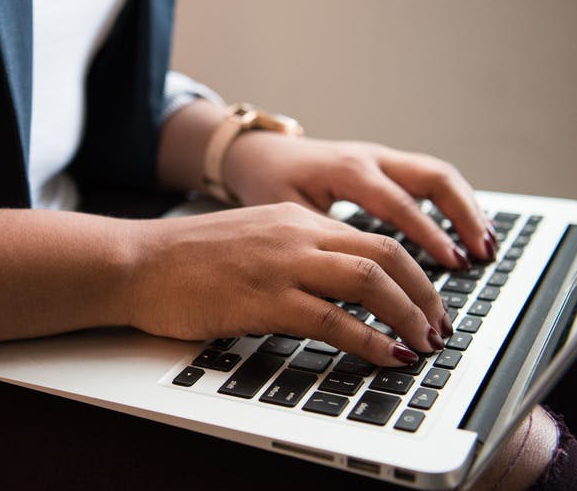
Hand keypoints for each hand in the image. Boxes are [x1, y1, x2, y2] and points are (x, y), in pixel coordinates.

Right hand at [129, 202, 449, 364]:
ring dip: (408, 315)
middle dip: (425, 294)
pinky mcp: (263, 299)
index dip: (414, 273)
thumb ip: (295, 254)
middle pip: (386, 255)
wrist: (136, 262)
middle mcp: (296, 234)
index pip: (375, 239)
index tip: (428, 302)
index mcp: (295, 219)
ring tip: (424, 343)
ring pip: (369, 281)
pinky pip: (333, 320)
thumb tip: (337, 289)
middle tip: (439, 327)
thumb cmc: (185, 259)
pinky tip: (387, 356)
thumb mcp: (252, 241)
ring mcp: (281, 265)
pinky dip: (370, 340)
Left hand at [223, 133, 496, 268]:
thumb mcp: (288, 215)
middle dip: (464, 216)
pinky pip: (429, 178)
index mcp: (347, 171)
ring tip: (486, 245)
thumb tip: (353, 285)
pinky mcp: (386, 164)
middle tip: (483, 253)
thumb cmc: (269, 185)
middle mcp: (371, 158)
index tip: (453, 263)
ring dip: (466, 208)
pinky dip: (454, 202)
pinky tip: (468, 230)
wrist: (258, 154)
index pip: (399, 204)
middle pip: (434, 177)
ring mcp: (381, 158)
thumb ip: (322, 244)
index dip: (429, 235)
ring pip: (438, 174)